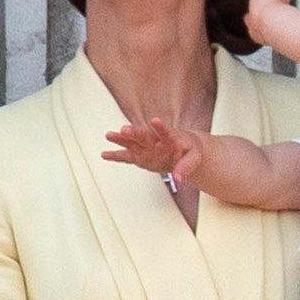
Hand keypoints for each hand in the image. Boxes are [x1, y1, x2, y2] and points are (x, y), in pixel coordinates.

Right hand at [101, 112, 215, 194]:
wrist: (184, 148)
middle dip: (134, 133)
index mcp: (170, 138)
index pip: (165, 132)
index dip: (160, 127)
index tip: (155, 120)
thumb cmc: (190, 150)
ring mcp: (145, 147)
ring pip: (132, 142)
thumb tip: (178, 179)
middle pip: (143, 136)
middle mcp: (155, 140)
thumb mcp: (194, 158)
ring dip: (121, 139)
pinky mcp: (139, 155)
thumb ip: (186, 167)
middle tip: (124, 130)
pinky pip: (126, 156)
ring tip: (109, 135)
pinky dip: (116, 156)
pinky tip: (104, 154)